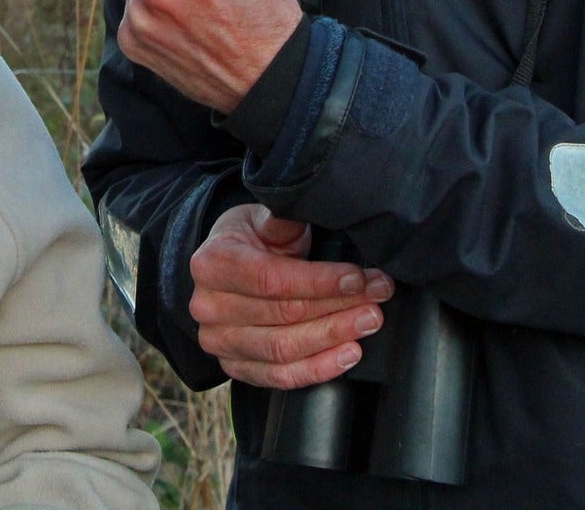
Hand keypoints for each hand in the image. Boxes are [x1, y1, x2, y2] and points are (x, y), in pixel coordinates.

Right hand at [189, 204, 393, 389]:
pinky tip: (348, 354)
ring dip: (333, 337)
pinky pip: (280, 377)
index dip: (320, 282)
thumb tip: (303, 208)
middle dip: (338, 306)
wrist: (225, 268)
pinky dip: (318, 369)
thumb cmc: (248, 240)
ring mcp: (219, 341)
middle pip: (284, 315)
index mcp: (212, 263)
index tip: (358, 279)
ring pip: (284, 349)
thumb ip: (282, 220)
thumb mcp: (261, 218)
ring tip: (368, 322)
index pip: (272, 279)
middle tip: (376, 298)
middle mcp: (208, 306)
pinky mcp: (235, 367)